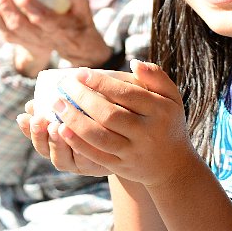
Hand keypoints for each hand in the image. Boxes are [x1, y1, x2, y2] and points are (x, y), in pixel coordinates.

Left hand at [0, 0, 111, 75]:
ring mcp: (28, 40)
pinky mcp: (19, 40)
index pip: (39, 17)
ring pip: (6, 28)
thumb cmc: (78, 21)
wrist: (75, 46)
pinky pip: (0, 30)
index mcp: (56, 27)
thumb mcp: (84, 9)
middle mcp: (40, 36)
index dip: (27, 4)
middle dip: (4, 3)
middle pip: (17, 23)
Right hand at [16, 98, 111, 175]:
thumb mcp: (79, 108)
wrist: (129, 137)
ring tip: (56, 126)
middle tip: (39, 119)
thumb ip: (58, 106)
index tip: (23, 116)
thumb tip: (30, 104)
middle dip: (39, 135)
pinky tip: (79, 137)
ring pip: (61, 159)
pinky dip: (80, 150)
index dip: (26, 129)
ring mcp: (79, 164)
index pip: (35, 136)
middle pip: (45, 150)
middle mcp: (65, 156)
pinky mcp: (98, 166)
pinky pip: (86, 160)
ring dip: (56, 143)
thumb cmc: (100, 116)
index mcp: (55, 141)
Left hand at [51, 61, 196, 186]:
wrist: (173, 165)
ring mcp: (133, 152)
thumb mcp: (171, 97)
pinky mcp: (121, 167)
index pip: (126, 94)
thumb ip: (156, 77)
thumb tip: (133, 63)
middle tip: (63, 86)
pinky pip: (95, 155)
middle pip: (109, 114)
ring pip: (99, 136)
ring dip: (75, 120)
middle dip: (82, 99)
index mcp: (159, 111)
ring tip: (57, 105)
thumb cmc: (167, 122)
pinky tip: (62, 129)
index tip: (80, 73)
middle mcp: (146, 133)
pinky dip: (77, 142)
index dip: (101, 83)